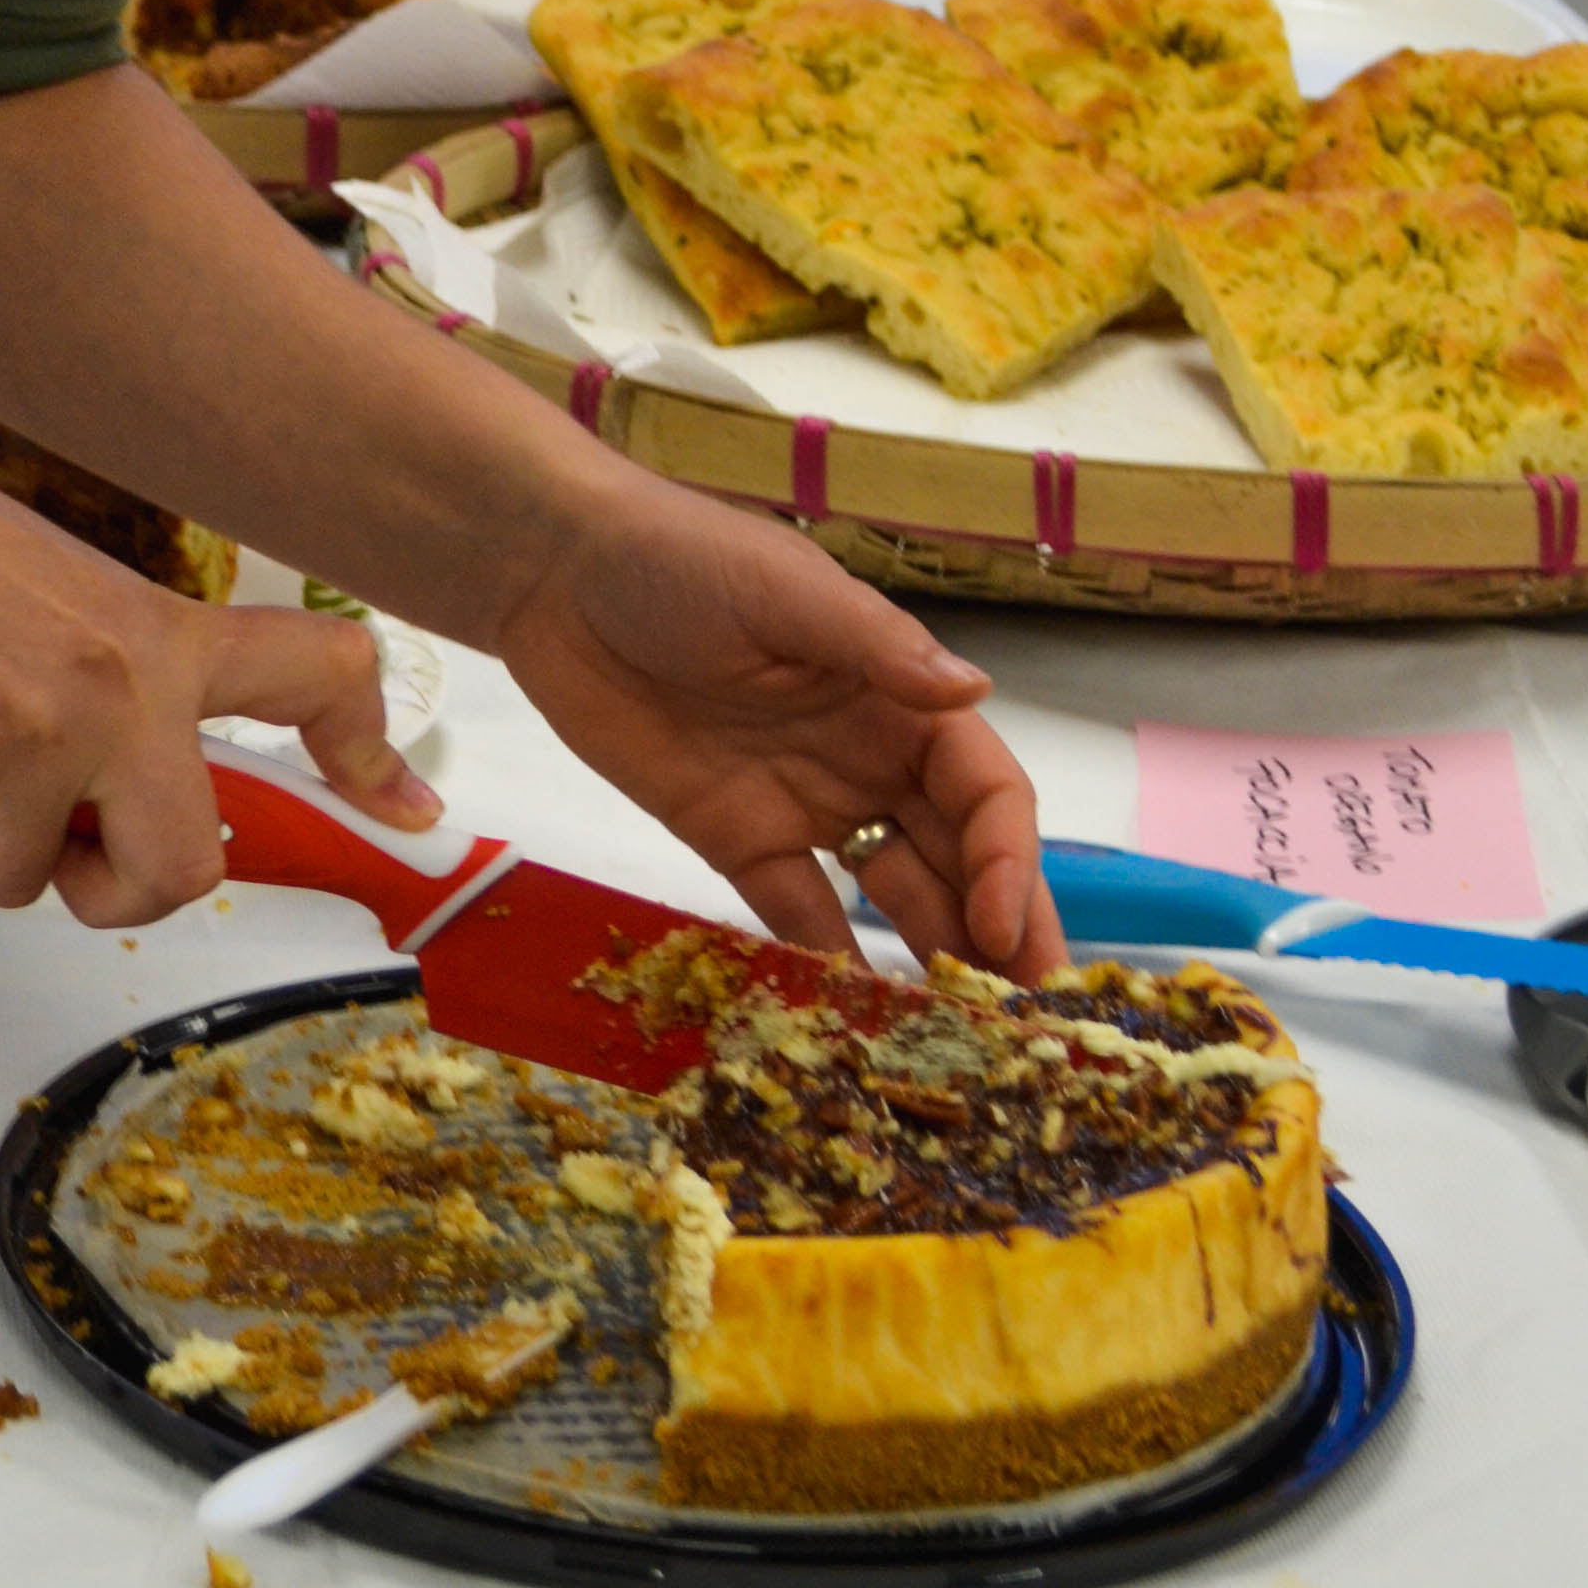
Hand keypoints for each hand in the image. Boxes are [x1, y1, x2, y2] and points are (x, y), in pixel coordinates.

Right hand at [0, 422, 437, 927]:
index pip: (309, 673)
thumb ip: (113, 684)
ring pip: (15, 879)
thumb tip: (112, 799)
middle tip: (62, 846)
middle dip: (116, 889)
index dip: (371, 749)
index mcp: (154, 637)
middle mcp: (110, 697)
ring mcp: (20, 749)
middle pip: (179, 871)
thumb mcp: (58, 585)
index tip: (408, 808)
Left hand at [490, 476, 1057, 979]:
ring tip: (965, 1031)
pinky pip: (797, 910)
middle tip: (1031, 1012)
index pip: (984, 789)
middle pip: (957, 853)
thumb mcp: (784, 590)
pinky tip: (861, 1016)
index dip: (1007, 858)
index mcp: (898, 695)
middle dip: (1001, 928)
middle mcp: (869, 758)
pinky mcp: (735, 838)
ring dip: (933, 953)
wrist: (555, 575)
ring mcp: (804, 804)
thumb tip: (975, 689)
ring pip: (893, 891)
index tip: (1001, 926)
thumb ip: (875, 646)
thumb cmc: (681, 557)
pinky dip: (831, 960)